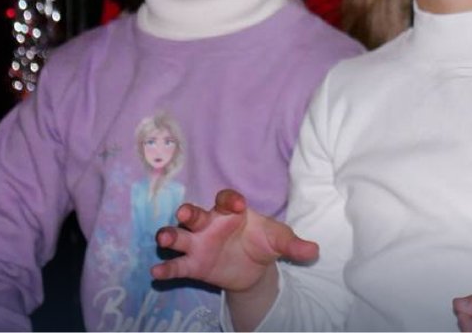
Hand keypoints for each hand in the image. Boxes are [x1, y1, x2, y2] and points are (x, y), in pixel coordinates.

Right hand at [150, 188, 318, 292]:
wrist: (254, 268)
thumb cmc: (263, 243)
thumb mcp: (280, 242)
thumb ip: (294, 245)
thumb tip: (314, 251)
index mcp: (231, 211)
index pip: (227, 199)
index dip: (231, 200)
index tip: (241, 206)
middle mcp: (209, 224)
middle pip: (194, 214)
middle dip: (188, 212)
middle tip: (185, 213)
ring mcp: (198, 244)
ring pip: (179, 236)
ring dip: (170, 236)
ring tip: (164, 240)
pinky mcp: (192, 265)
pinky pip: (177, 266)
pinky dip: (166, 268)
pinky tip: (157, 272)